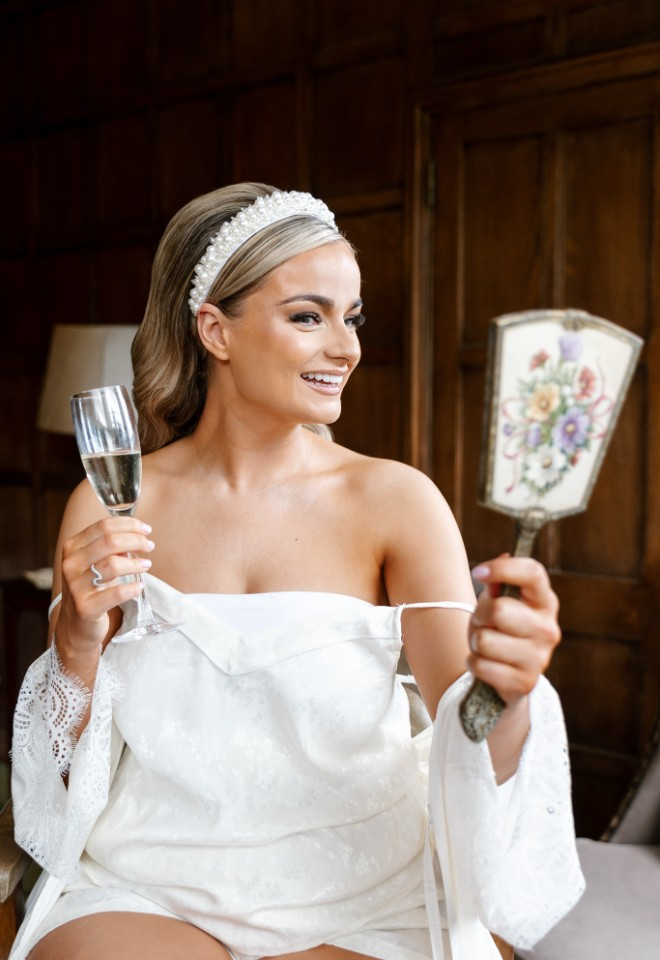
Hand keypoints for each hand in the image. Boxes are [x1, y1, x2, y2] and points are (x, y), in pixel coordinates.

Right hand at [57, 516, 154, 653]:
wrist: (76, 624)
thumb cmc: (90, 588)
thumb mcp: (94, 563)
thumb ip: (111, 548)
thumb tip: (137, 536)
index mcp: (72, 547)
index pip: (103, 526)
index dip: (129, 525)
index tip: (146, 529)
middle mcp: (71, 564)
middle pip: (110, 542)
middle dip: (136, 541)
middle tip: (149, 546)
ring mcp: (76, 586)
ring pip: (113, 564)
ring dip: (136, 563)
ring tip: (146, 565)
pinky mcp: (86, 607)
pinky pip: (116, 593)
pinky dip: (132, 588)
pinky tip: (139, 586)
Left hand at [468, 556, 560, 707]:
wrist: (509, 676)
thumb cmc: (501, 629)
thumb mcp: (498, 602)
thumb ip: (497, 585)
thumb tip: (500, 562)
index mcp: (544, 602)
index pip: (533, 573)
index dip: (503, 568)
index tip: (478, 572)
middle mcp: (548, 628)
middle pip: (498, 609)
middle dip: (479, 615)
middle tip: (483, 622)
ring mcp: (539, 658)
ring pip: (484, 640)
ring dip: (476, 642)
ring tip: (486, 645)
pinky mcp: (525, 682)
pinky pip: (481, 666)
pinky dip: (474, 664)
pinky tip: (487, 664)